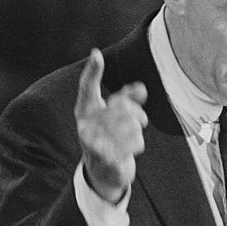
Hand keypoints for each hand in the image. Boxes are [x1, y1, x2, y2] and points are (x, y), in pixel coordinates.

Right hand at [75, 48, 148, 201]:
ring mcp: (94, 143)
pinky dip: (136, 144)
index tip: (97, 54)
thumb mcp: (112, 116)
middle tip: (139, 120)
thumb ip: (126, 98)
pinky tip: (129, 150)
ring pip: (132, 126)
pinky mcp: (107, 160)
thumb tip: (141, 88)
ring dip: (138, 132)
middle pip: (122, 107)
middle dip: (136, 113)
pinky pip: (135, 143)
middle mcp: (85, 125)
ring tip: (130, 138)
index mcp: (85, 112)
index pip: (88, 88)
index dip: (93, 70)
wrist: (101, 172)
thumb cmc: (107, 137)